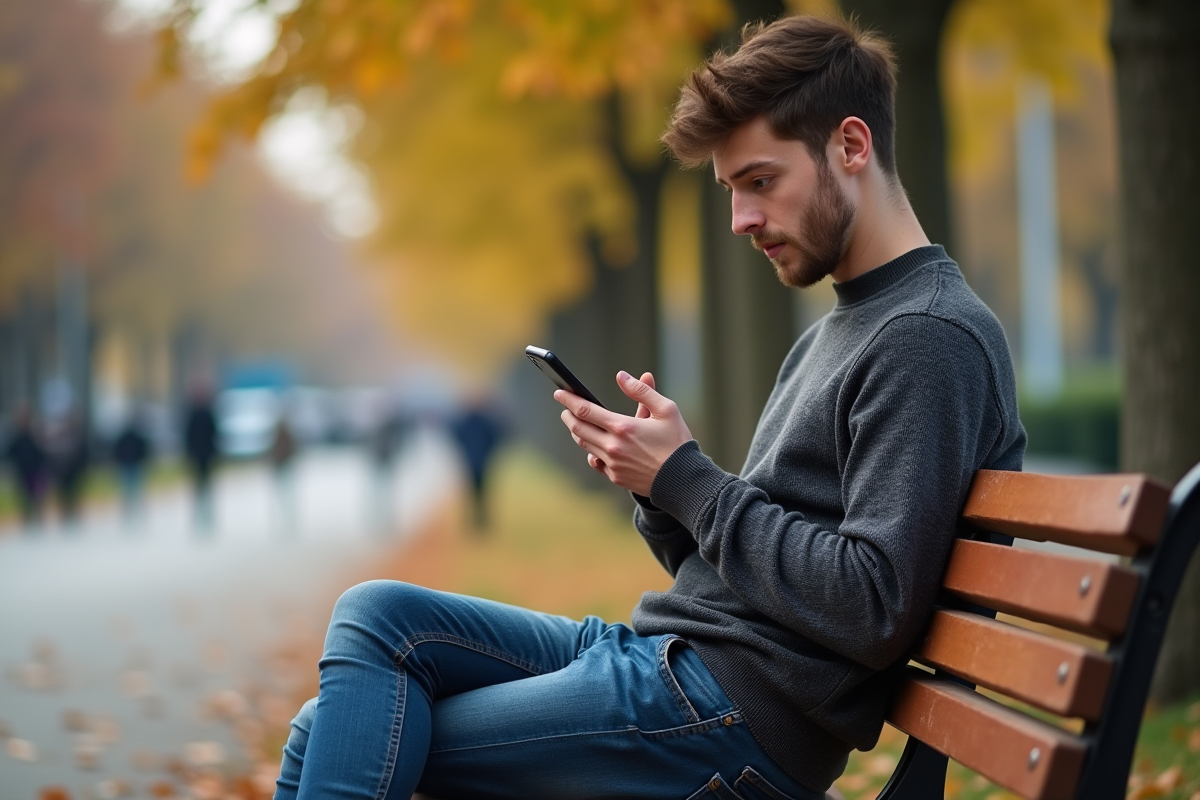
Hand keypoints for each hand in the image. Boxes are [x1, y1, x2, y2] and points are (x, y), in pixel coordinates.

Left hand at [555, 371, 691, 496]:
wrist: (683, 480)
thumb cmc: (677, 442)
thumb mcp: (666, 410)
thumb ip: (642, 391)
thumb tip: (621, 376)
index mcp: (623, 427)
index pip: (585, 410)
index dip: (569, 400)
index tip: (559, 393)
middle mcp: (613, 447)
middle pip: (578, 429)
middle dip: (568, 416)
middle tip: (566, 408)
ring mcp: (612, 464)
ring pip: (585, 445)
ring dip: (578, 432)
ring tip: (578, 422)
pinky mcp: (615, 477)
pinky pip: (595, 462)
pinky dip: (592, 451)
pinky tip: (594, 445)